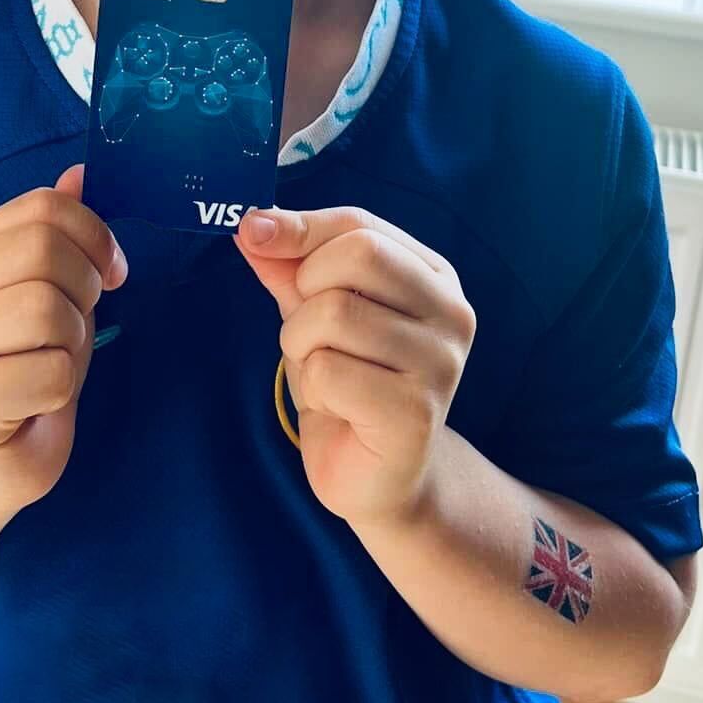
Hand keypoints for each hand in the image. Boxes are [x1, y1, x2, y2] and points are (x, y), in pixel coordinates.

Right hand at [0, 165, 127, 517]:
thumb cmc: (20, 372)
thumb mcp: (46, 294)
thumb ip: (57, 235)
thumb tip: (81, 170)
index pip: (41, 207)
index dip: (94, 234)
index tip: (111, 272)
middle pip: (43, 250)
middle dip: (85, 288)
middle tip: (76, 325)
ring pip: (45, 309)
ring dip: (73, 342)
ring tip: (52, 362)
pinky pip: (49, 374)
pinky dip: (63, 388)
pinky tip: (36, 401)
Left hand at [233, 204, 474, 527]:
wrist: (376, 478)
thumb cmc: (348, 386)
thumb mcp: (313, 315)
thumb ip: (290, 268)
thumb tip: (253, 225)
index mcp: (432, 275)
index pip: (360, 225)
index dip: (300, 226)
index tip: (251, 232)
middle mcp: (450, 311)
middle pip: (357, 255)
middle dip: (306, 289)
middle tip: (308, 333)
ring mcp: (440, 362)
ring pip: (335, 313)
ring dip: (302, 345)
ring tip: (323, 376)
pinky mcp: (417, 412)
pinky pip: (329, 371)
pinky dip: (313, 389)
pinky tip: (337, 409)